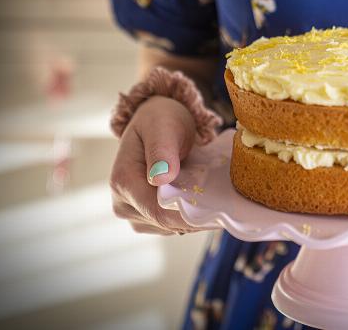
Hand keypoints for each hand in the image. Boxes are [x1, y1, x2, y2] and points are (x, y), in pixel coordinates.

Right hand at [110, 96, 207, 234]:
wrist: (156, 122)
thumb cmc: (160, 120)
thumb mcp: (163, 127)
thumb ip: (161, 151)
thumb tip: (160, 178)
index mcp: (123, 182)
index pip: (158, 211)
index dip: (190, 214)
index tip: (219, 209)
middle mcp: (123, 204)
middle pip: (165, 223)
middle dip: (196, 214)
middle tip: (224, 201)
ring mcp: (134, 213)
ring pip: (170, 227)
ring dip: (194, 216)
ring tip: (214, 197)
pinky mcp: (147, 217)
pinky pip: (172, 224)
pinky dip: (189, 215)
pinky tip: (204, 200)